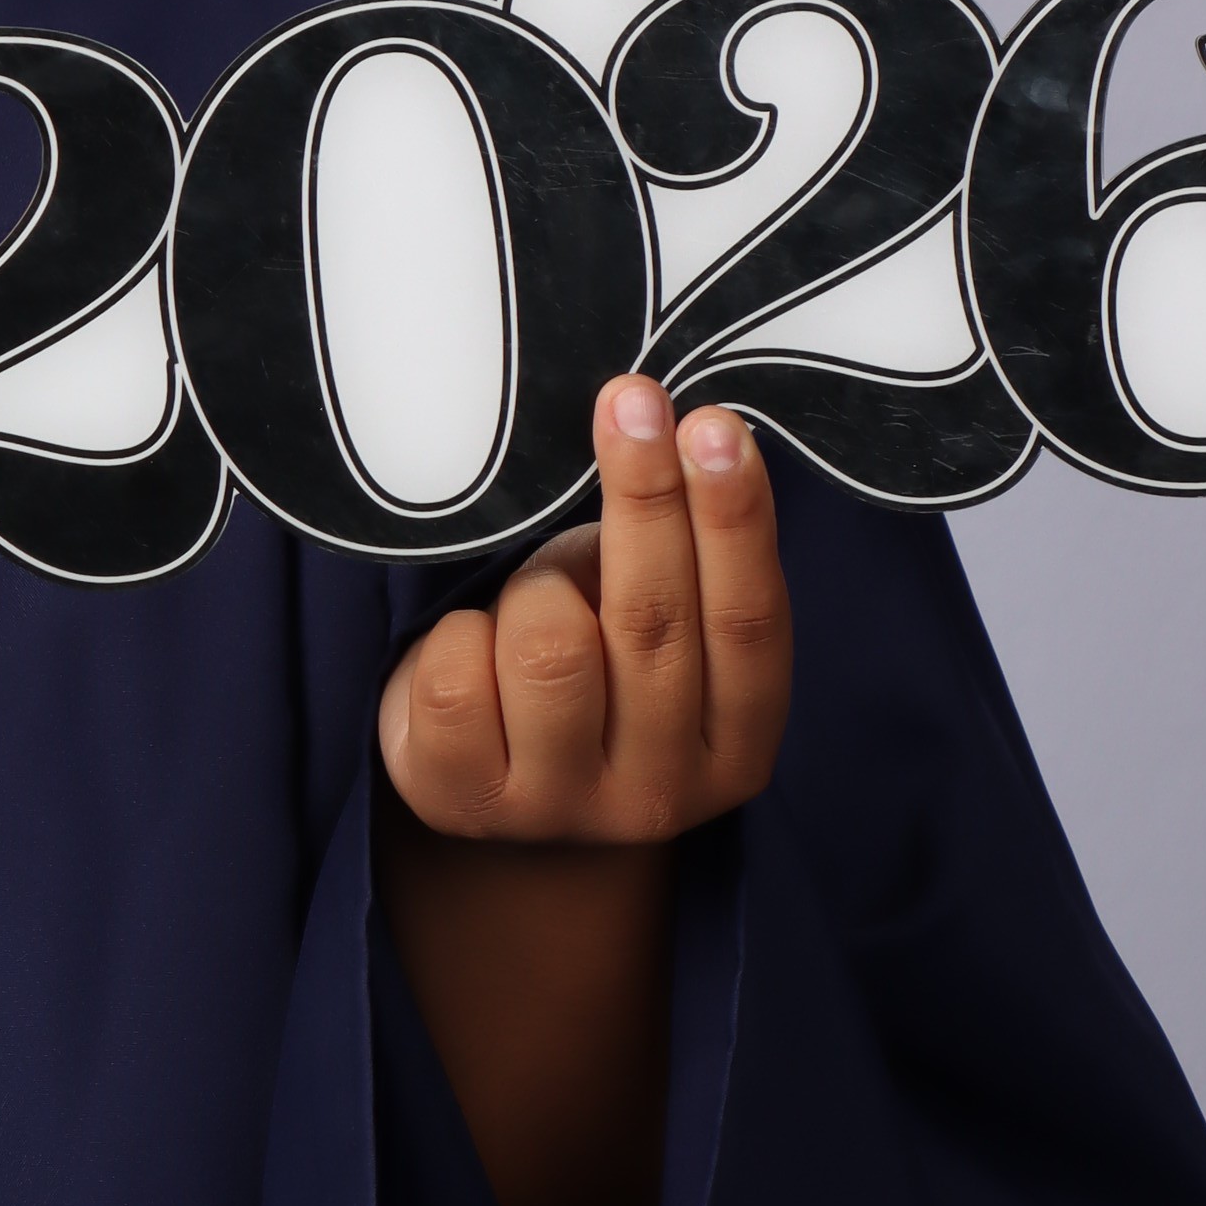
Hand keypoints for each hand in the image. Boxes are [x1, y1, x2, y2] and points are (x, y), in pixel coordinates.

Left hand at [377, 379, 791, 845]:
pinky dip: (459, 636)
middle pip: (654, 624)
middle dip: (644, 497)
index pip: (747, 621)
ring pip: (549, 648)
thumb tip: (661, 431)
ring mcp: (561, 805)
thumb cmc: (599, 677)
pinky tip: (474, 647)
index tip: (712, 426)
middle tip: (631, 400)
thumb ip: (679, 564)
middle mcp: (659, 792)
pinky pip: (457, 678)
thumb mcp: (662, 632)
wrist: (505, 790)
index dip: (732, 519)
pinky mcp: (466, 799)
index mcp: (736, 744)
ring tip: (533, 595)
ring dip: (537, 588)